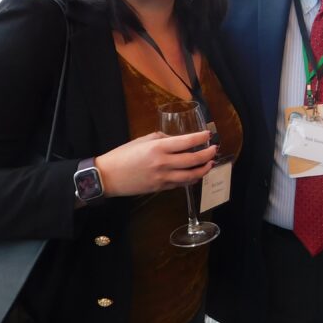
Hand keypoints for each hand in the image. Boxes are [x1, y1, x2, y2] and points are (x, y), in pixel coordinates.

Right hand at [95, 130, 217, 196]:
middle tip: (214, 149)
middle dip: (207, 154)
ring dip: (203, 169)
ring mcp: (163, 177)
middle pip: (193, 159)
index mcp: (158, 147)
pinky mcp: (161, 188)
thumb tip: (177, 140)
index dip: (200, 137)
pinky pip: (181, 184)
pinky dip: (191, 179)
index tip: (208, 134)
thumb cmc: (123, 155)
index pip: (186, 141)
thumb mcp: (142, 140)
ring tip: (210, 163)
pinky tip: (196, 174)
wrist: (108, 177)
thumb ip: (161, 138)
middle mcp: (163, 163)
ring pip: (190, 175)